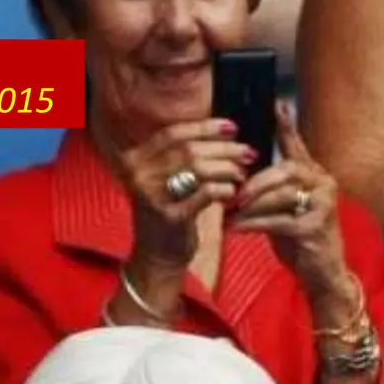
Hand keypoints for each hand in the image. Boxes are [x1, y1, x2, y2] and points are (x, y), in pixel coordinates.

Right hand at [110, 117, 252, 269]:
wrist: (157, 256)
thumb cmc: (171, 213)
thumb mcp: (168, 180)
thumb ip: (184, 157)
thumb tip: (222, 133)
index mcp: (136, 159)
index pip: (173, 134)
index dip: (205, 128)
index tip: (231, 128)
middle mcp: (138, 174)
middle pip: (189, 150)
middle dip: (224, 149)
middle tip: (247, 153)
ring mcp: (152, 195)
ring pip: (198, 168)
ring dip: (227, 168)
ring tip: (242, 173)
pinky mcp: (170, 216)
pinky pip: (205, 193)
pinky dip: (224, 189)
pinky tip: (233, 192)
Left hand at [229, 105, 348, 296]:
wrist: (322, 273)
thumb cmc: (298, 238)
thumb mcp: (281, 207)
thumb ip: (268, 188)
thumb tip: (233, 174)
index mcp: (313, 175)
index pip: (296, 145)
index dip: (286, 125)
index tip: (276, 102)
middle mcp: (323, 184)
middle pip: (285, 170)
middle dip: (255, 182)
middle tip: (233, 194)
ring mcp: (323, 205)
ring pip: (280, 195)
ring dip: (250, 207)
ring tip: (229, 215)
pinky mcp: (316, 227)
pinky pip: (277, 220)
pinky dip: (252, 225)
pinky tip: (235, 230)